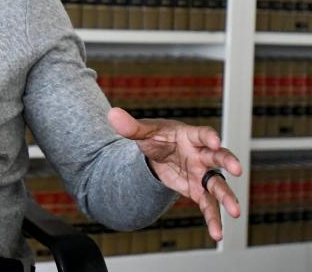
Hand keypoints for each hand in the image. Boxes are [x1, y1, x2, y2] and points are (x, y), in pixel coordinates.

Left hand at [108, 107, 241, 240]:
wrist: (157, 156)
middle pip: (218, 157)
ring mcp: (202, 174)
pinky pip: (208, 205)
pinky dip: (213, 219)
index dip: (209, 137)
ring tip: (235, 212)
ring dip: (227, 197)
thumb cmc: (156, 138)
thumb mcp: (143, 132)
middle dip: (227, 162)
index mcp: (190, 136)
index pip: (202, 134)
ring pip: (218, 185)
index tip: (214, 141)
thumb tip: (112, 115)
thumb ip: (131, 127)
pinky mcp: (197, 191)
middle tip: (237, 169)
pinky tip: (218, 234)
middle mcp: (201, 155)